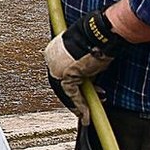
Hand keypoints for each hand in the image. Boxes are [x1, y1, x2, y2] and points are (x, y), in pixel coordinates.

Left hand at [44, 9, 128, 123]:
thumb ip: (83, 67)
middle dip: (73, 99)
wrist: (98, 33)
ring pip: (65, 91)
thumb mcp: (86, 54)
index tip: (81, 95)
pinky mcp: (65, 74)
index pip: (60, 74)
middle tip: (83, 110)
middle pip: (61, 84)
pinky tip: (87, 114)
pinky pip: (72, 94)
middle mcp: (52, 58)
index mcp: (54, 51)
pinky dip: (80, 105)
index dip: (72, 88)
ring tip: (87, 115)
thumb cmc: (96, 38)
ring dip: (77, 105)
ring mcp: (56, 66)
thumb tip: (88, 77)